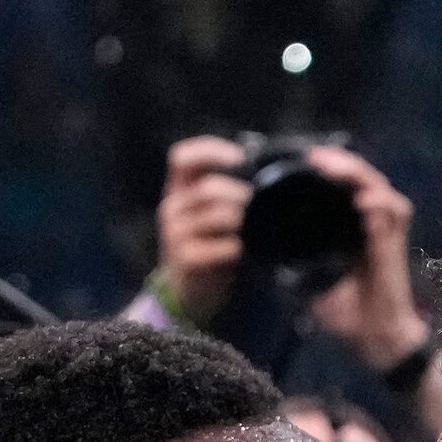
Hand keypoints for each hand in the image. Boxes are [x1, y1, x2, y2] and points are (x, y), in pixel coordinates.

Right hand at [154, 135, 256, 325]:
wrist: (186, 291)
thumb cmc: (205, 245)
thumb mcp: (208, 213)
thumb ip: (223, 191)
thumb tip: (269, 167)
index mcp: (177, 191)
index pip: (181, 158)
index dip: (210, 151)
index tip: (238, 159)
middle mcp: (172, 208)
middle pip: (208, 188)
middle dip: (239, 194)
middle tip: (257, 205)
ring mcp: (176, 234)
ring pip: (217, 216)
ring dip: (242, 221)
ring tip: (252, 229)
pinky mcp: (186, 258)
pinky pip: (222, 246)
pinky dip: (238, 247)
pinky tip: (241, 251)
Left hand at [303, 147, 431, 371]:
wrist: (373, 339)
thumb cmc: (342, 311)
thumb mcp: (306, 280)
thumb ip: (288, 262)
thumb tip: (255, 251)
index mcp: (348, 224)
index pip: (340, 183)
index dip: (324, 167)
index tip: (298, 160)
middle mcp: (369, 220)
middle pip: (358, 176)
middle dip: (336, 162)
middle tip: (312, 157)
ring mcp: (384, 229)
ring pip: (375, 186)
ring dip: (353, 174)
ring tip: (329, 167)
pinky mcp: (395, 244)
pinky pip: (391, 213)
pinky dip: (377, 204)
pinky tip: (361, 200)